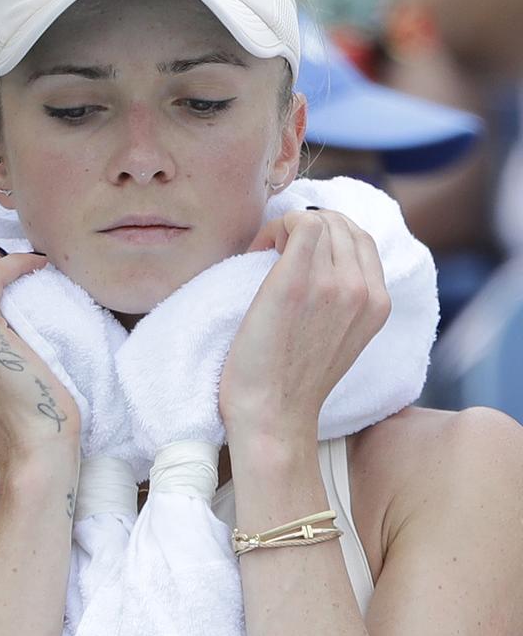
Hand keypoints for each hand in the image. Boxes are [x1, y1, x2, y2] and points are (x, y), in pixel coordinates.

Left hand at [219, 209, 390, 439]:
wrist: (272, 415)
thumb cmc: (294, 382)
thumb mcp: (342, 338)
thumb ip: (346, 300)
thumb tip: (326, 259)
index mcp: (378, 303)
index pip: (360, 238)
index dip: (325, 236)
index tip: (294, 256)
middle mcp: (362, 290)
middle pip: (339, 223)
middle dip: (303, 228)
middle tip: (273, 253)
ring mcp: (332, 285)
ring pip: (317, 220)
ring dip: (285, 229)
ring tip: (263, 256)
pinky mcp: (295, 283)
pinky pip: (299, 222)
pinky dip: (275, 227)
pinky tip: (257, 251)